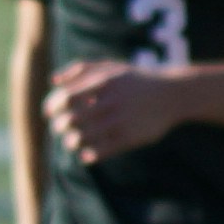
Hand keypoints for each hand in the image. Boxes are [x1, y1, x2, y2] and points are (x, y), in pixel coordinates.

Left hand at [43, 60, 184, 165]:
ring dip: (71, 143)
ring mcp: (123, 120)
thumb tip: (54, 81)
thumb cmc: (135, 81)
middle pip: (71, 119)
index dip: (52, 107)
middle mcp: (112, 101)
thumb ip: (80, 69)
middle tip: (59, 129)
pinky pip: (102, 150)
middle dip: (59, 127)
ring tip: (71, 143)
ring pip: (84, 137)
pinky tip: (86, 155)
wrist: (173, 95)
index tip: (49, 113)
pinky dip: (89, 155)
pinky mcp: (132, 137)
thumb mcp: (110, 67)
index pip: (65, 97)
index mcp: (103, 82)